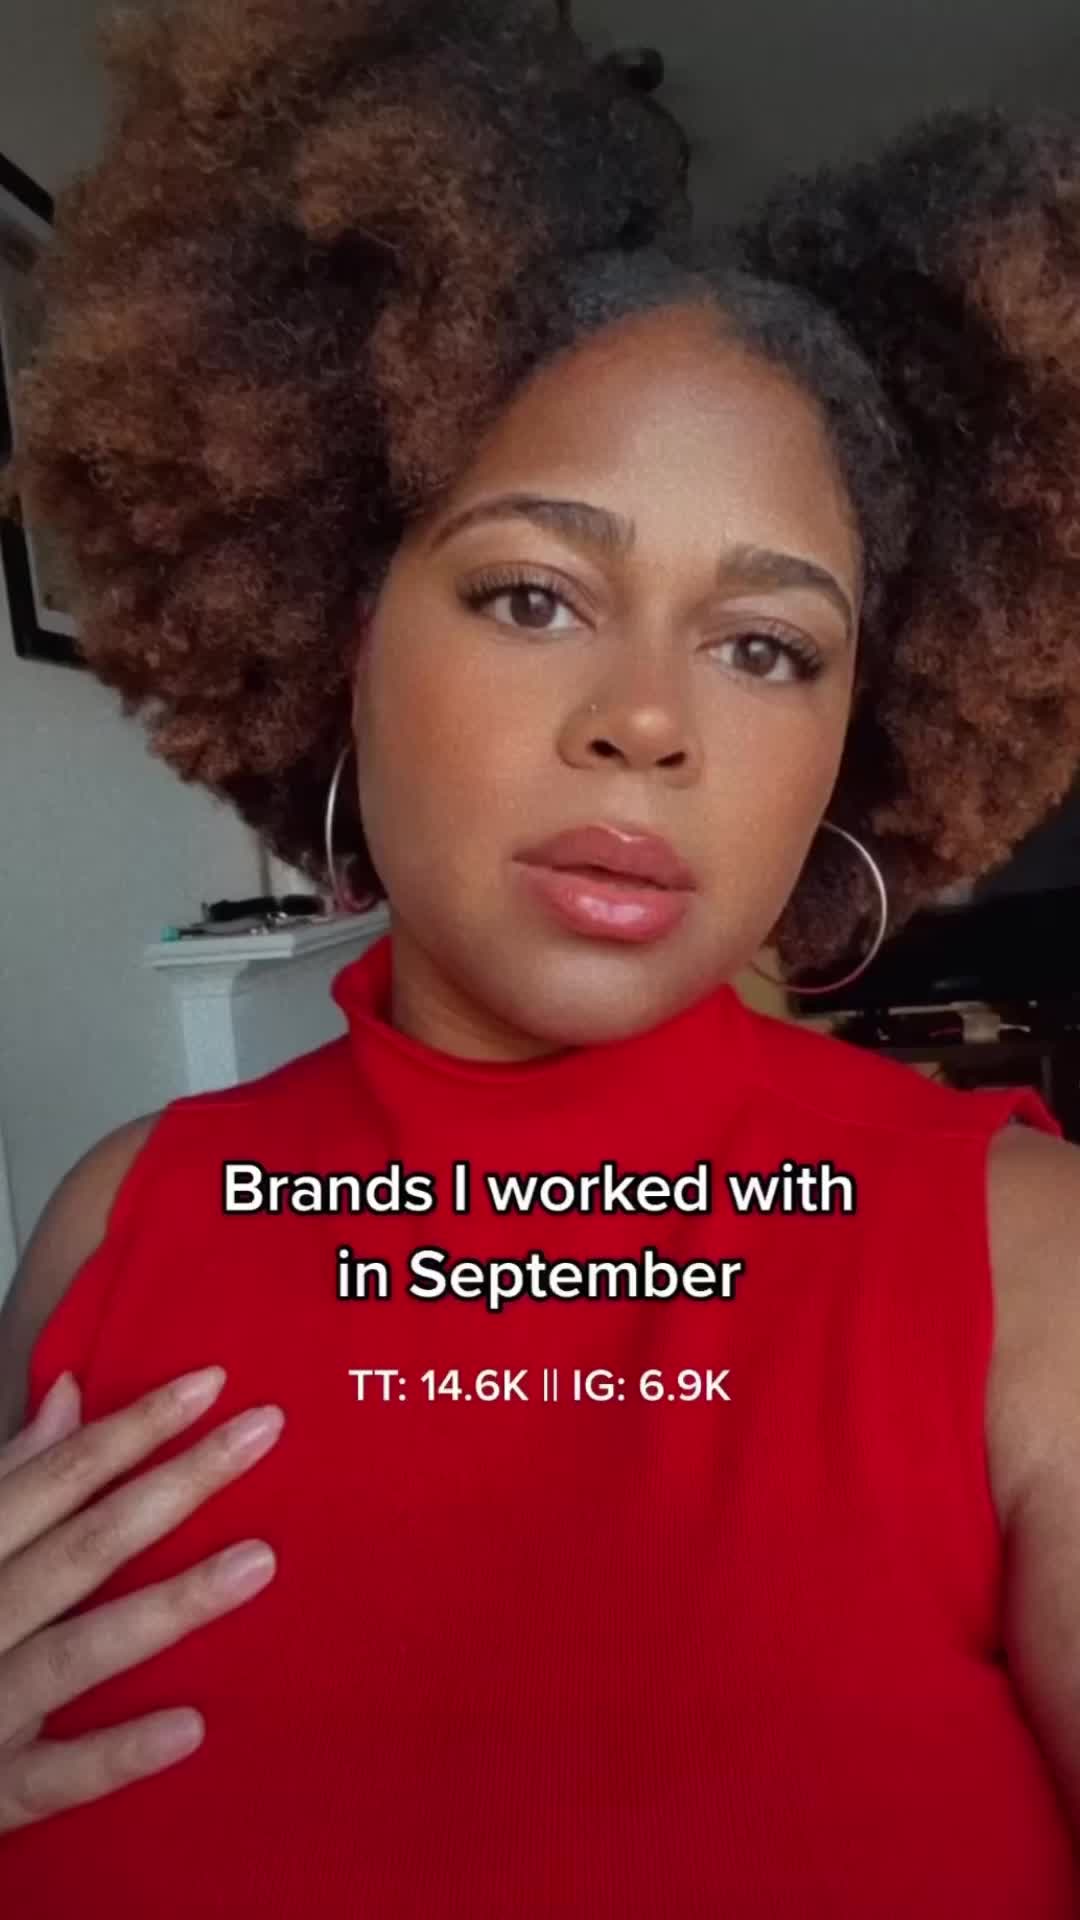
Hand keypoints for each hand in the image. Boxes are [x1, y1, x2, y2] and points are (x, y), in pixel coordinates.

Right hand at [0, 1365, 282, 1830]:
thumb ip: (10, 1474)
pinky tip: (189, 1725)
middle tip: (265, 1431)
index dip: (133, 1428)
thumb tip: (69, 1389)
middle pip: (84, 1548)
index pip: (56, 1477)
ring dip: (166, 1608)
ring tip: (259, 1562)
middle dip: (176, 1484)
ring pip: (75, 1653)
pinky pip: (53, 1776)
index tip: (213, 1383)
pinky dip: (114, 1753)